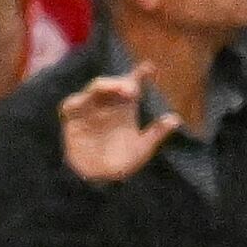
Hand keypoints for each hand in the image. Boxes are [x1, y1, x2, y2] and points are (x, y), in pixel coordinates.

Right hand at [57, 72, 180, 184]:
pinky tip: (84, 102)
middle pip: (112, 85)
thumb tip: (176, 118)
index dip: (140, 74)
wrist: (97, 179)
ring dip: (103, 87)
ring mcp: (89, 110)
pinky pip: (71, 106)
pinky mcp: (73, 119)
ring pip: (93, 91)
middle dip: (120, 83)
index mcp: (125, 108)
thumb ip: (156, 133)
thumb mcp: (142, 148)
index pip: (132, 86)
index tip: (149, 67)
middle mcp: (107, 105)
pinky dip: (76, 102)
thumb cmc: (121, 163)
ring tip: (116, 91)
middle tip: (131, 89)